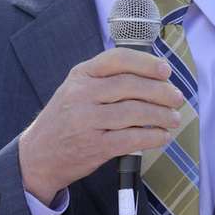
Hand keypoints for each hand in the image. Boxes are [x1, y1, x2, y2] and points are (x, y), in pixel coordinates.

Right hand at [18, 47, 183, 203]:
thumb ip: (106, 79)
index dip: (146, 63)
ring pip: (133, 112)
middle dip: (160, 91)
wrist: (38, 155)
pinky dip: (152, 137)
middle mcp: (81, 95)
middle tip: (176, 97)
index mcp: (80, 75)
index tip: (165, 70)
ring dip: (161, 115)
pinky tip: (162, 136)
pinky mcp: (94, 147)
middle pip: (130, 86)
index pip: (117, 59)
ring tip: (174, 118)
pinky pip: (131, 139)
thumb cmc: (66, 119)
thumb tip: (152, 75)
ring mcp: (86, 121)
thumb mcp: (76, 89)